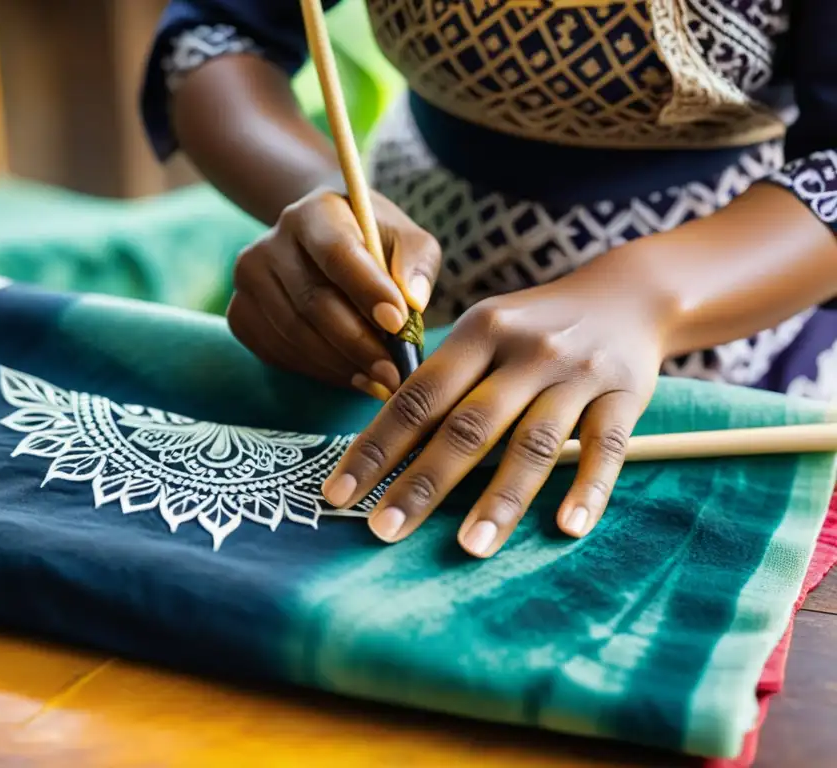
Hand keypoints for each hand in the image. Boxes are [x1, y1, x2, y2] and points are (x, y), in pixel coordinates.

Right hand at [227, 187, 440, 398]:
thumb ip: (416, 263)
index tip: (399, 324)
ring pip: (294, 333)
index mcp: (314, 213)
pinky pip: (277, 351)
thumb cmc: (373, 243)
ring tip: (379, 381)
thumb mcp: (405, 240)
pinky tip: (349, 375)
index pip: (337, 253)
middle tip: (394, 372)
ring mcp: (249, 278)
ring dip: (340, 364)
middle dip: (359, 343)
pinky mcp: (240, 313)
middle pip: (313, 302)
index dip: (367, 290)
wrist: (322, 244)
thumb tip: (413, 303)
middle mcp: (271, 242)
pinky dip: (317, 370)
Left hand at [320, 264, 671, 556]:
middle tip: (383, 530)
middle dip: (421, 483)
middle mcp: (525, 350)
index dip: (376, 447)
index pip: (417, 397)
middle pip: (467, 426)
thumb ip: (444, 379)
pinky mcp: (625, 397)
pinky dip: (588, 489)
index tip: (339, 494)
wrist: (627, 297)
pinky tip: (567, 528)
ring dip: (500, 499)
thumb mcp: (485, 330)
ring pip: (533, 444)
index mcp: (479, 331)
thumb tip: (385, 444)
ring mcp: (577, 374)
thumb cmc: (534, 326)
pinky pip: (606, 449)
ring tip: (470, 548)